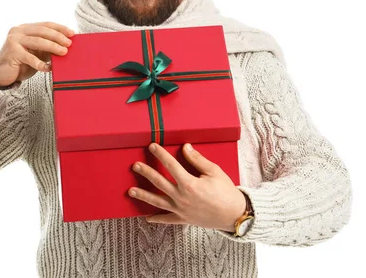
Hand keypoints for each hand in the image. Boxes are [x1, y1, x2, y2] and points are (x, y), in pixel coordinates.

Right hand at [0, 22, 74, 87]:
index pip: (45, 25)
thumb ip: (47, 48)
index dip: (60, 28)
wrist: (2, 75)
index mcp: (25, 28)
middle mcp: (18, 31)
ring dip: (52, 47)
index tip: (72, 33)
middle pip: (42, 31)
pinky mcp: (11, 52)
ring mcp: (13, 41)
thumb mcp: (36, 53)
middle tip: (69, 43)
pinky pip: (30, 58)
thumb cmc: (21, 63)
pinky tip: (48, 68)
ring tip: (63, 52)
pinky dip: (40, 63)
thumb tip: (66, 46)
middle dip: (58, 37)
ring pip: (37, 42)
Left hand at [129, 143, 246, 231]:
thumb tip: (185, 147)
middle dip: (146, 172)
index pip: (171, 165)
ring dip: (143, 195)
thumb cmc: (226, 192)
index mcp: (189, 183)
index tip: (151, 146)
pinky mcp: (184, 219)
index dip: (160, 154)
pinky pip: (167, 220)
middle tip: (135, 166)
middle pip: (159, 182)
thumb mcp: (214, 172)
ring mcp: (181, 210)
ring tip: (130, 191)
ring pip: (157, 201)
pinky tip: (147, 218)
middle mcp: (181, 197)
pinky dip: (156, 219)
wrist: (235, 215)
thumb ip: (197, 160)